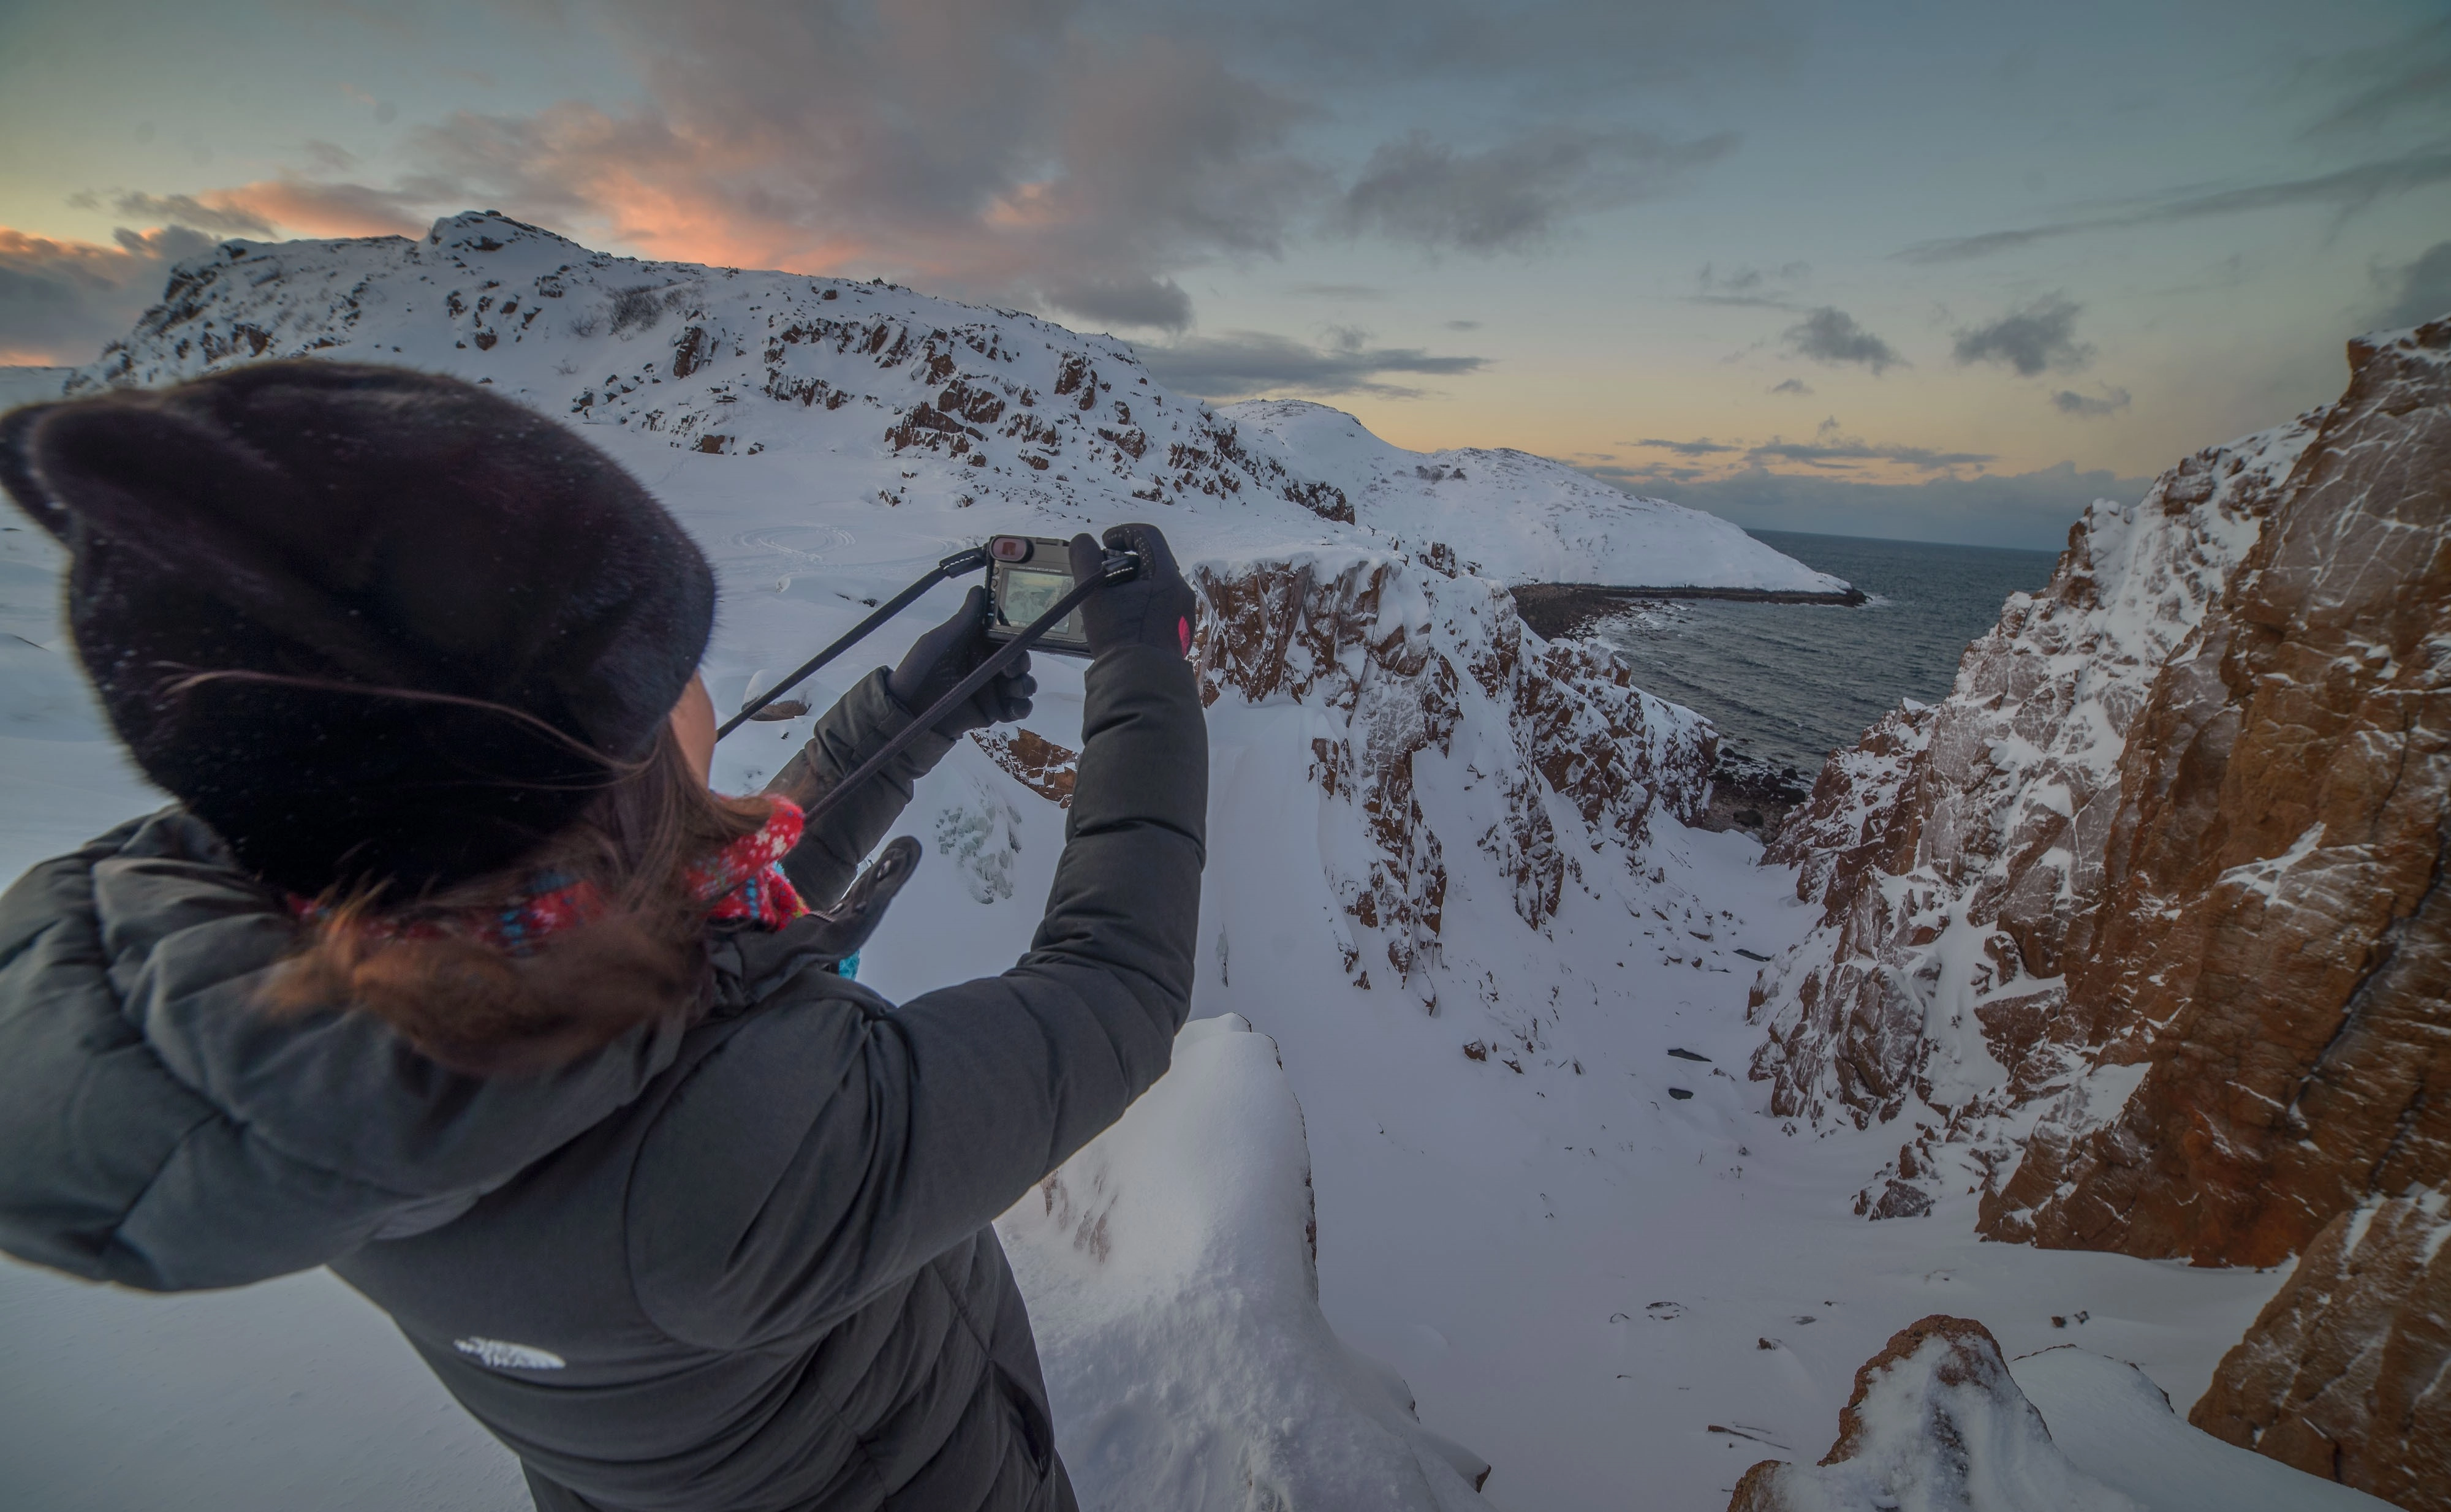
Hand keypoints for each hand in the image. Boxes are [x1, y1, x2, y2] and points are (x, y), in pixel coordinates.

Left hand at [885, 585, 1035, 735]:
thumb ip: (965, 618)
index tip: (1019, 636)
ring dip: (1026, 683)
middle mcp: (990, 665)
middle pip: (1020, 659)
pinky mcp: (996, 712)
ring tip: (1015, 687)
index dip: (1016, 635)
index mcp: (978, 645)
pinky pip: (1019, 708)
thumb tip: (980, 589)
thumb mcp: (941, 641)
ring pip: (1024, 683)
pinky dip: (1024, 706)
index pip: (1007, 636)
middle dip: (1022, 662)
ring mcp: (994, 689)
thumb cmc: (920, 672)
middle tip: (1012, 668)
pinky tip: (1016, 704)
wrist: (910, 712)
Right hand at [1068, 524, 1196, 659]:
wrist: (1142, 683)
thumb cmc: (1120, 638)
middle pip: (1152, 559)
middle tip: (1103, 574)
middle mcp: (1180, 591)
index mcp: (1166, 577)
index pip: (1147, 535)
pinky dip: (1140, 601)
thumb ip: (1085, 560)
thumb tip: (1083, 541)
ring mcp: (1182, 612)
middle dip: (1124, 561)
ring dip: (1131, 583)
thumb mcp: (1094, 595)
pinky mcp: (1179, 630)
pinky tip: (1123, 618)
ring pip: (1156, 583)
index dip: (1122, 533)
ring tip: (1109, 599)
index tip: (1104, 545)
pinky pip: (1160, 604)